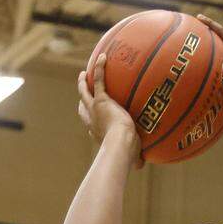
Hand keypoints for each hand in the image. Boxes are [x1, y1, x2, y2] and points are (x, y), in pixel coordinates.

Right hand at [77, 53, 141, 167]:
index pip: (90, 123)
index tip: (90, 114)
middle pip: (83, 105)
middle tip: (82, 88)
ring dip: (84, 82)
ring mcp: (95, 108)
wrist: (121, 144)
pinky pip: (99, 80)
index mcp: (97, 132)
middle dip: (82, 96)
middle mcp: (92, 119)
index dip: (89, 118)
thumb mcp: (130, 156)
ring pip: (85, 91)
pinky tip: (102, 57)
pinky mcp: (102, 100)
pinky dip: (99, 69)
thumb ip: (135, 159)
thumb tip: (140, 165)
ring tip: (85, 73)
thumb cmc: (126, 154)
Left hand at [197, 14, 222, 123]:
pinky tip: (200, 19)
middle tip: (192, 35)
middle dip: (206, 38)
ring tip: (193, 20)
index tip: (198, 53)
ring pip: (218, 35)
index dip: (210, 55)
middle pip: (218, 44)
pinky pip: (221, 32)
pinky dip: (211, 25)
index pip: (220, 59)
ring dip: (207, 27)